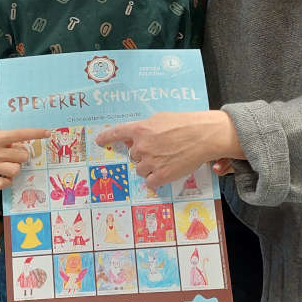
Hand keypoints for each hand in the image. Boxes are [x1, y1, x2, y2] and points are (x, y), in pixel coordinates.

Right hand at [0, 122, 50, 189]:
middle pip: (22, 156)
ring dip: (16, 166)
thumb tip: (22, 131)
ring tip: (11, 163)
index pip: (21, 134)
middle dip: (23, 153)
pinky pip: (3, 184)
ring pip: (16, 170)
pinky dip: (7, 181)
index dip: (36, 134)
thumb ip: (5, 129)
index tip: (47, 133)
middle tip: (17, 152)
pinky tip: (5, 175)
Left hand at [96, 110, 242, 188]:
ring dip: (148, 167)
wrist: (203, 136)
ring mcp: (150, 162)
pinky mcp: (161, 175)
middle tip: (159, 149)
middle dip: (142, 154)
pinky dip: (154, 179)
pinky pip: (149, 182)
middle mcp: (141, 147)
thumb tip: (136, 136)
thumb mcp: (160, 118)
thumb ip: (145, 128)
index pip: (117, 133)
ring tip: (165, 160)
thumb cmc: (185, 123)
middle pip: (133, 155)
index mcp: (140, 129)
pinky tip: (164, 173)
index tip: (99, 141)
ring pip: (140, 169)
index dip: (106, 137)